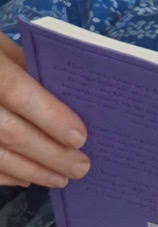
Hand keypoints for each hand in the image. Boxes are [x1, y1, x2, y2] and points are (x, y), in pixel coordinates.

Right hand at [0, 32, 89, 187]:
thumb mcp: (2, 47)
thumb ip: (30, 68)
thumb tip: (67, 96)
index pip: (18, 93)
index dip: (50, 117)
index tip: (80, 138)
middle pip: (9, 132)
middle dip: (49, 154)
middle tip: (81, 167)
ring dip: (30, 170)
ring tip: (60, 179)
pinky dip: (4, 175)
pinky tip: (27, 179)